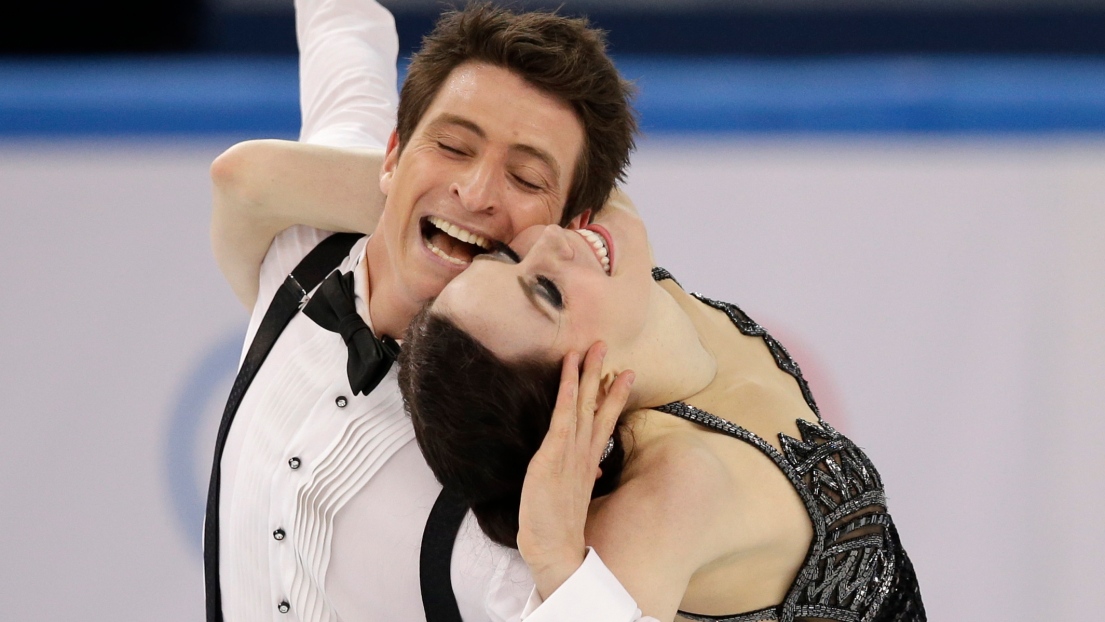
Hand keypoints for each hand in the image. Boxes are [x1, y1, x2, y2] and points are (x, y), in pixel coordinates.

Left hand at [517, 342, 634, 599]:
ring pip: (582, 406)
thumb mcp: (574, 498)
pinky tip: (569, 374)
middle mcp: (584, 453)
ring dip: (586, 375)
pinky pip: (562, 417)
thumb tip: (596, 471)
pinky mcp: (553, 456)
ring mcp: (570, 453)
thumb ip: (585, 478)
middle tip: (604, 345)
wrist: (555, 550)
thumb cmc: (558, 528)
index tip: (624, 375)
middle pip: (597, 406)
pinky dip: (567, 394)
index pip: (603, 422)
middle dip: (601, 375)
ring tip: (591, 349)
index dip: (613, 397)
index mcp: (589, 462)